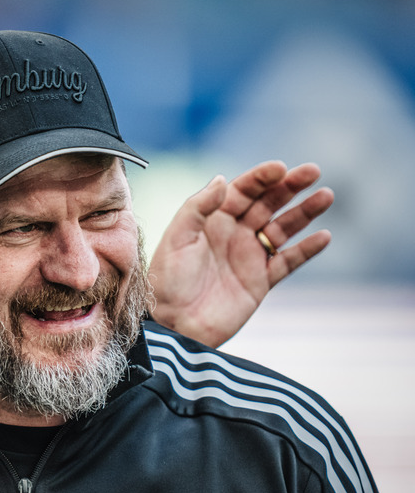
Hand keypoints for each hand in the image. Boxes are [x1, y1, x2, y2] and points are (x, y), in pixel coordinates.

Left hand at [147, 160, 333, 346]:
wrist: (174, 324)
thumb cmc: (168, 281)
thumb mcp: (177, 239)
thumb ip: (198, 208)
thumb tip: (222, 179)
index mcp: (211, 220)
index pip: (242, 192)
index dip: (261, 178)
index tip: (280, 168)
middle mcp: (233, 234)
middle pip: (267, 204)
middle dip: (289, 186)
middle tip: (312, 171)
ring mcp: (249, 257)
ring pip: (283, 228)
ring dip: (304, 212)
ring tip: (326, 196)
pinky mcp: (260, 281)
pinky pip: (288, 261)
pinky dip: (307, 249)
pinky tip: (324, 236)